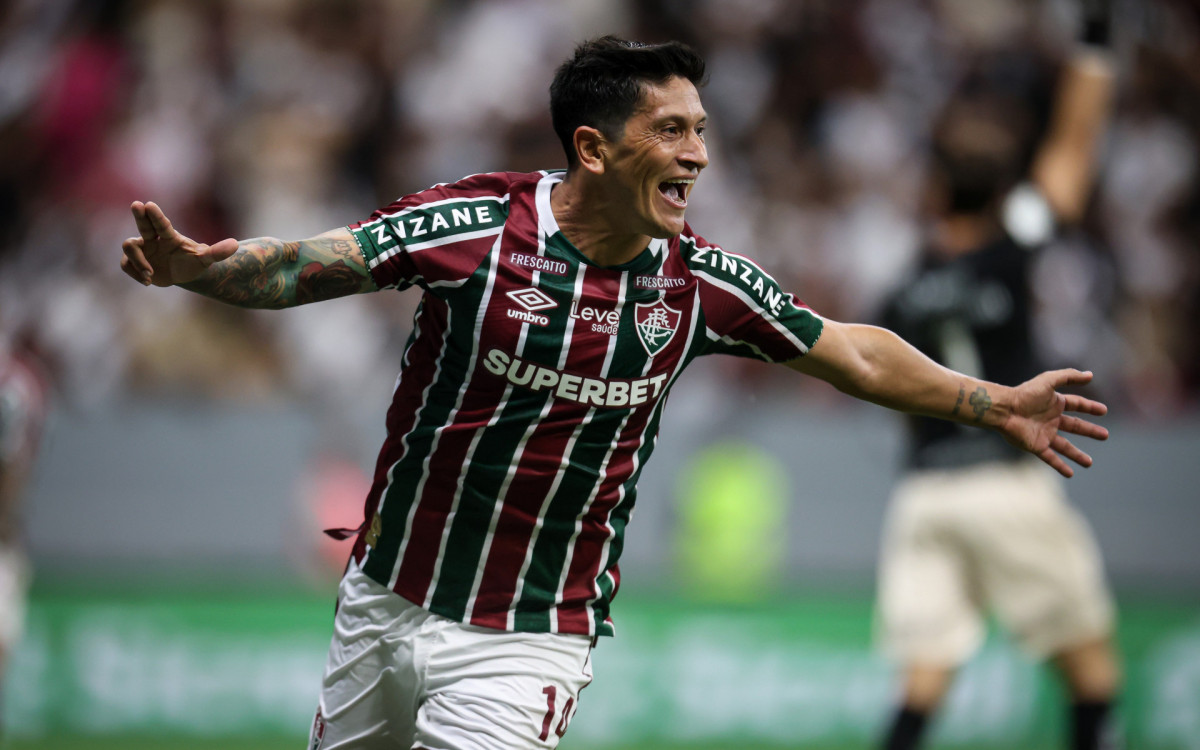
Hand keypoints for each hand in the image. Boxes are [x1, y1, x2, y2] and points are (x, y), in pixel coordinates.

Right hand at [121, 201, 238, 286]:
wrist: (184, 274)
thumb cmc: (194, 262)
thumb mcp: (206, 259)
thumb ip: (218, 252)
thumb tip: (236, 244)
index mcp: (170, 236)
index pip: (162, 224)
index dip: (155, 215)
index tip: (148, 204)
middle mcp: (153, 239)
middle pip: (143, 224)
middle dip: (139, 216)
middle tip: (137, 205)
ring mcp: (142, 249)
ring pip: (130, 247)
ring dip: (138, 260)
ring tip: (150, 274)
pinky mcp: (134, 262)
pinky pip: (126, 264)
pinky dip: (134, 272)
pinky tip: (148, 281)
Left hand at [999, 369, 1108, 477]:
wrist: (1005, 410)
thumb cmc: (1025, 394)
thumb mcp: (1049, 380)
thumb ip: (1069, 376)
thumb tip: (1090, 375)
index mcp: (1054, 403)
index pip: (1076, 405)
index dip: (1090, 407)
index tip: (1103, 411)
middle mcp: (1051, 419)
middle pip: (1075, 426)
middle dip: (1090, 431)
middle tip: (1105, 435)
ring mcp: (1044, 434)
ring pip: (1065, 446)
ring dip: (1077, 455)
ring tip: (1089, 463)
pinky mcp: (1036, 446)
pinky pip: (1050, 458)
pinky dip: (1060, 466)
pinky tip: (1071, 473)